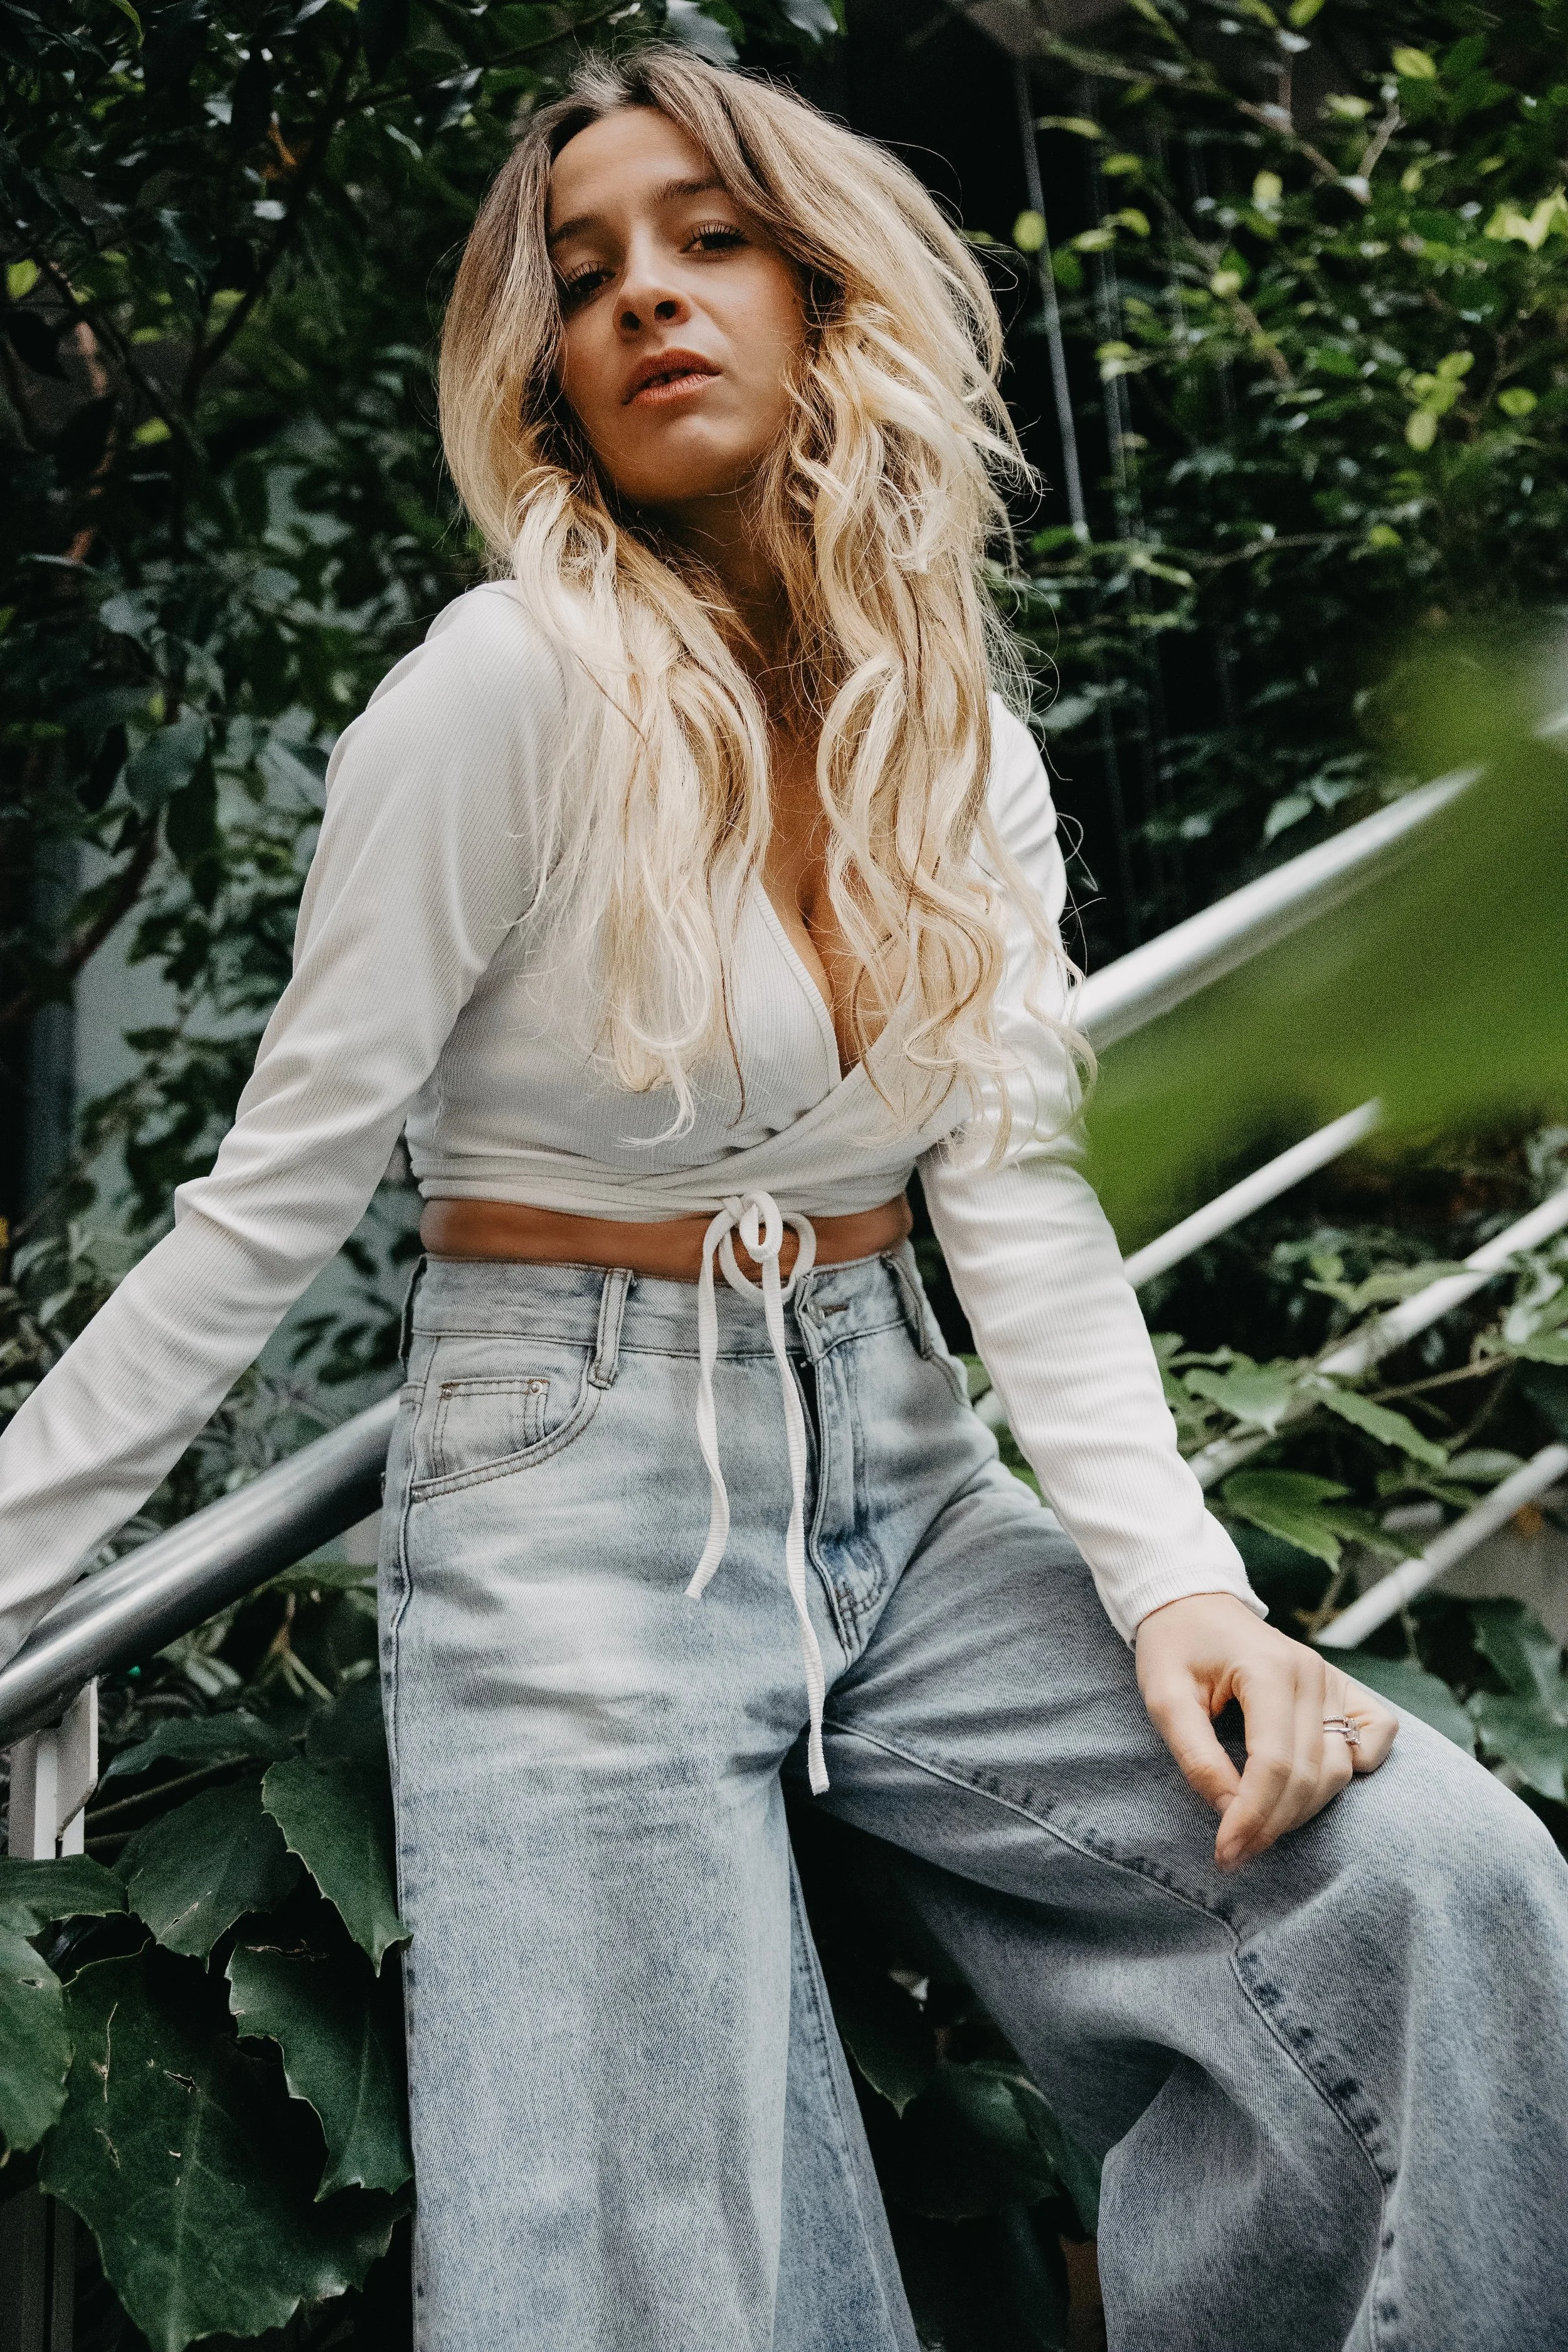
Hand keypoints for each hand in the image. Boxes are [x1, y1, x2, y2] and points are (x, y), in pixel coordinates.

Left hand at [1135, 1592, 1398, 1870]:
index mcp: (1268, 1668)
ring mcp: (1332, 1680)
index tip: (1225, 1852)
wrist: (1193, 1604)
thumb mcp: (1163, 1696)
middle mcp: (1311, 1674)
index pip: (1274, 1763)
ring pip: (1339, 1768)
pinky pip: (1376, 1736)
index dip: (1252, 1817)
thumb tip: (1229, 1810)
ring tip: (1258, 1829)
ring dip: (1303, 1809)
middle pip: (1309, 1774)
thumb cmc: (1174, 1647)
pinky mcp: (1342, 1687)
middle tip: (1234, 1852)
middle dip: (1272, 1824)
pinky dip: (1358, 1768)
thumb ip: (1195, 1754)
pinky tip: (1313, 1786)